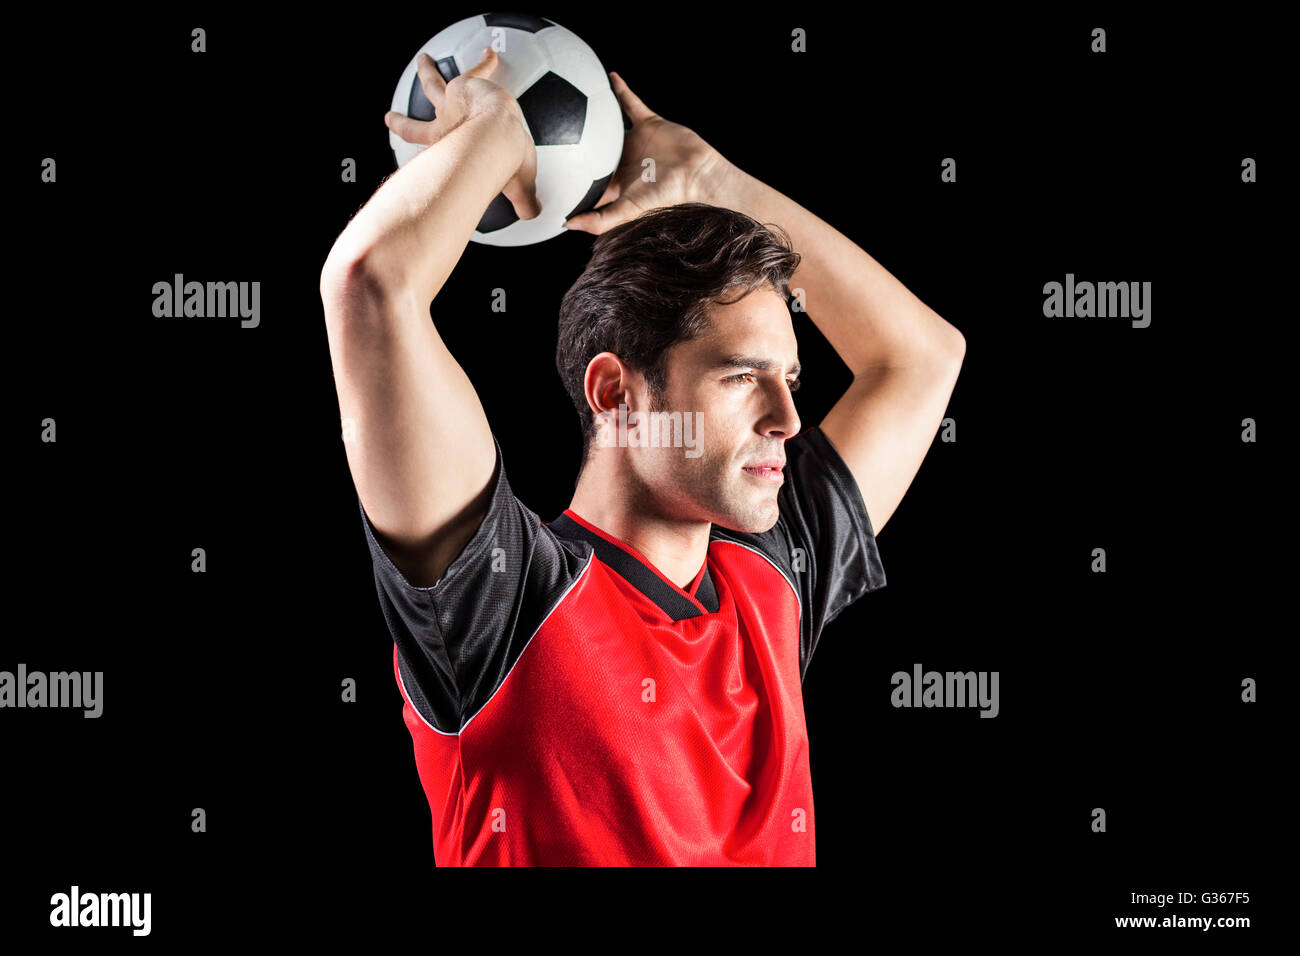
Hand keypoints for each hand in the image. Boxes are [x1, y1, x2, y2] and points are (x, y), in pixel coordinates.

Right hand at [384, 47, 539, 220]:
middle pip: (417, 126)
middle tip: (388, 118)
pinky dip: (486, 61)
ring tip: (423, 60)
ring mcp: (451, 106)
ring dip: (426, 72)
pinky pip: (478, 69)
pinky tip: (491, 52)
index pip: (428, 153)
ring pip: (432, 84)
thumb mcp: (514, 184)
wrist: (496, 138)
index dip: (413, 148)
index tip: (398, 142)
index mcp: (446, 151)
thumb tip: (533, 214)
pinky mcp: (467, 84)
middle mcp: (442, 129)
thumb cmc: (502, 164)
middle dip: (402, 123)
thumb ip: (525, 199)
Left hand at [564, 71, 731, 234]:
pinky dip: (621, 90)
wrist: (695, 173)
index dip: (570, 179)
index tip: (545, 173)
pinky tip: (608, 75)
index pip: (587, 181)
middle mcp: (622, 160)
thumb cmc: (665, 194)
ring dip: (594, 114)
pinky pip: (630, 103)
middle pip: (593, 151)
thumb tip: (568, 225)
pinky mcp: (648, 123)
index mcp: (616, 181)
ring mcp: (635, 140)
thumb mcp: (629, 209)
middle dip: (574, 145)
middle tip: (549, 132)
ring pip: (608, 125)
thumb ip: (600, 220)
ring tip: (572, 99)